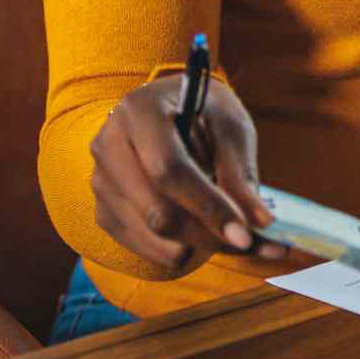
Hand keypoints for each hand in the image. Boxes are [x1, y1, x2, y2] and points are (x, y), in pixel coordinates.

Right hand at [88, 73, 285, 277]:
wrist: (165, 109)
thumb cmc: (203, 112)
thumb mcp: (229, 126)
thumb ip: (240, 173)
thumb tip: (258, 224)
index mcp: (140, 111)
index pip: (169, 169)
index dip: (208, 205)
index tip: (246, 234)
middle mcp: (108, 146)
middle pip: (157, 211)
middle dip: (207, 235)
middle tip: (249, 242)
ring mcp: (101, 182)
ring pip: (151, 236)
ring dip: (198, 246)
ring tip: (231, 232)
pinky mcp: (103, 211)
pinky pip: (143, 246)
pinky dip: (180, 250)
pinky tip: (204, 233)